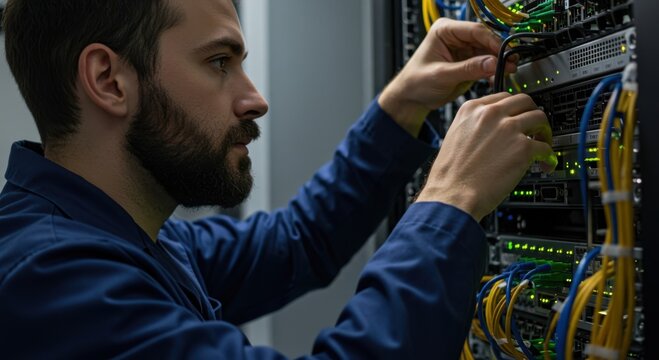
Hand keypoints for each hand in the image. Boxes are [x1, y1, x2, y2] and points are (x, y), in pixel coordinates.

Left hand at [379, 18, 516, 135]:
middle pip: (485, 39)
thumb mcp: (442, 75)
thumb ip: (468, 69)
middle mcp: (456, 37)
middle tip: (511, 63)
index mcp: (445, 30)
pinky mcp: (469, 62)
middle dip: (498, 52)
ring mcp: (463, 49)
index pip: (475, 30)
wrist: (411, 98)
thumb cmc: (416, 82)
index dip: (492, 41)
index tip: (504, 52)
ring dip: (499, 61)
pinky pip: (486, 63)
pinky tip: (498, 77)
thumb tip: (492, 63)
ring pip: (488, 51)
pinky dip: (493, 70)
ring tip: (509, 71)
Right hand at [415, 93, 556, 221]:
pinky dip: (548, 157)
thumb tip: (494, 131)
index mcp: (472, 109)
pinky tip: (544, 164)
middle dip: (532, 113)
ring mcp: (508, 129)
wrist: (452, 194)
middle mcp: (491, 114)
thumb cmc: (450, 174)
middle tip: (534, 127)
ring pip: (540, 118)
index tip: (518, 116)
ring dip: (544, 131)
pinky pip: (545, 147)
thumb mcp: (455, 136)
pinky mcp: (523, 148)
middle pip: (525, 101)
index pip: (503, 97)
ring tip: (543, 143)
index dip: (514, 108)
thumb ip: (475, 126)